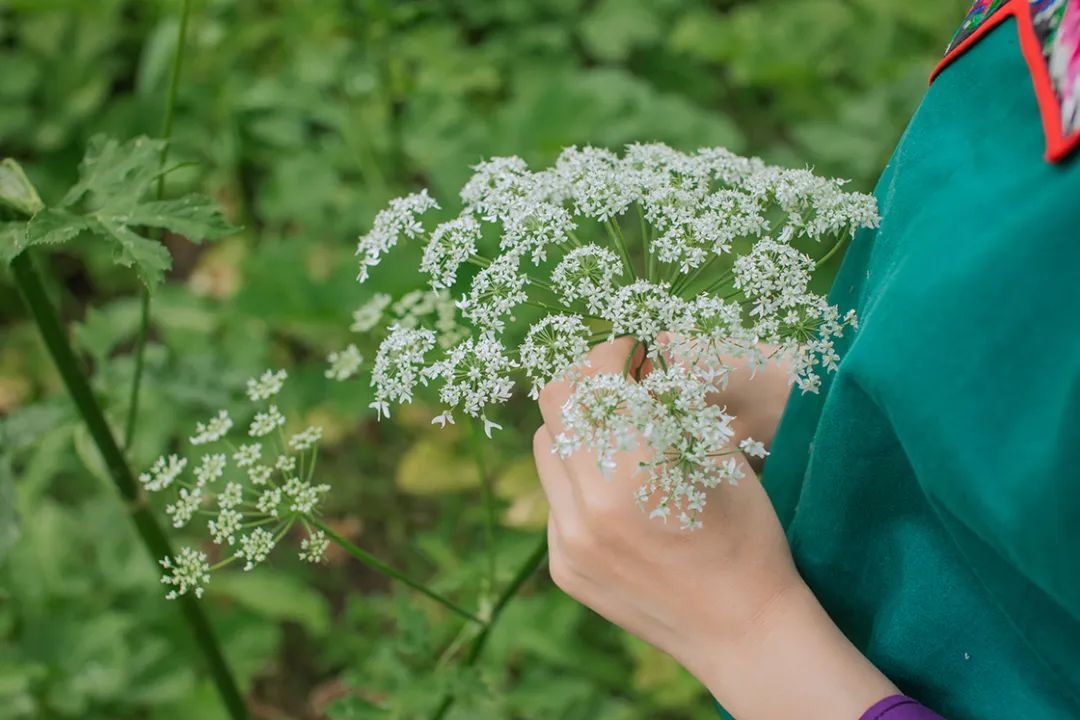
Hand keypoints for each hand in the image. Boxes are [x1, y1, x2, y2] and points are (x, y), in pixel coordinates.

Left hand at [534, 339, 897, 718]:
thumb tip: (637, 363)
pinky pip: (555, 500)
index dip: (608, 354)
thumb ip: (669, 405)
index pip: (591, 381)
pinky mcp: (562, 566)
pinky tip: (617, 491)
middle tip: (614, 383)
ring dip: (575, 430)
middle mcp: (587, 507)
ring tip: (616, 434)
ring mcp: (569, 542)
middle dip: (583, 383)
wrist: (742, 630)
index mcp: (632, 472)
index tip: (629, 352)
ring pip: (546, 451)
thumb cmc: (747, 535)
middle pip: (553, 407)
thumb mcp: (720, 456)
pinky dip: (578, 481)